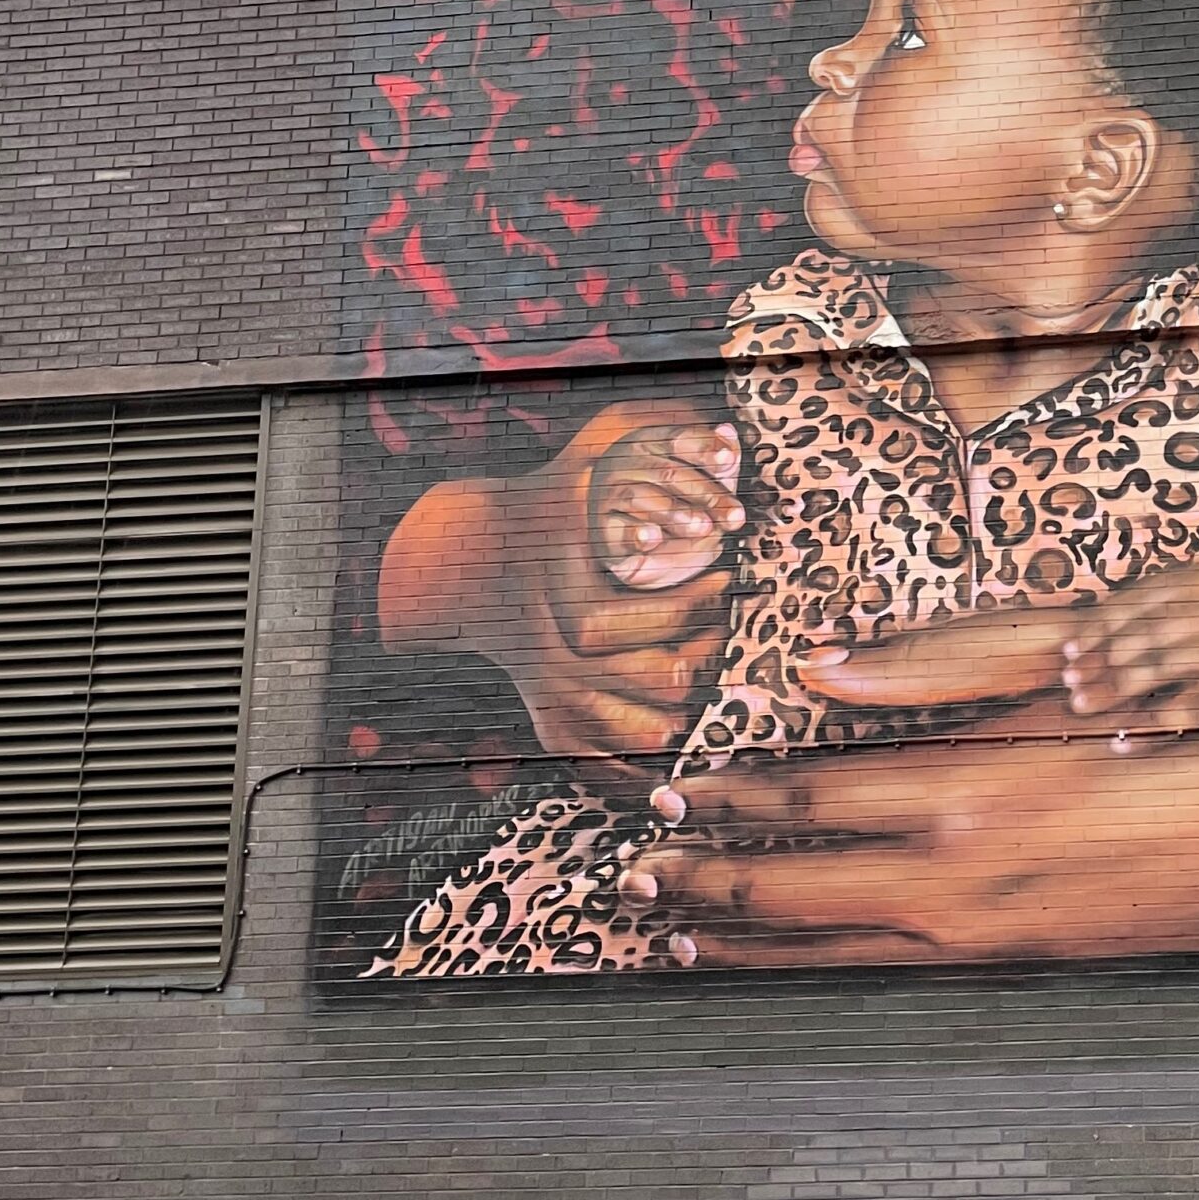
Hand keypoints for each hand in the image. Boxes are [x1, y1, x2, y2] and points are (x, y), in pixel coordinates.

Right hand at [376, 401, 736, 756]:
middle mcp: (564, 663)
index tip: (725, 576)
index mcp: (576, 608)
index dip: (705, 602)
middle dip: (706, 655)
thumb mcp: (584, 467)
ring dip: (686, 712)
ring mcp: (555, 700)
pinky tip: (670, 750)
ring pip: (644, 733)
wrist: (473, 563)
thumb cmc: (542, 511)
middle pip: (665, 681)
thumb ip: (644, 443)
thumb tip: (717, 429)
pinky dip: (638, 770)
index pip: (666, 622)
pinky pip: (602, 766)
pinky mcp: (550, 726)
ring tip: (702, 676)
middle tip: (721, 628)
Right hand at [593, 420, 743, 589]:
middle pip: (668, 472)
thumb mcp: (702, 483)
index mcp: (652, 443)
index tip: (728, 460)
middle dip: (706, 494)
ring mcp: (610, 495)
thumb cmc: (672, 506)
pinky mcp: (603, 530)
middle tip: (732, 515)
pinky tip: (653, 538)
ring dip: (676, 513)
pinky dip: (636, 534)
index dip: (705, 448)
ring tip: (703, 527)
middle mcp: (627, 463)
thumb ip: (718, 459)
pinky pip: (618, 529)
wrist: (636, 549)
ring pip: (640, 497)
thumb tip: (727, 432)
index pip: (679, 438)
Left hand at [629, 721, 1198, 969]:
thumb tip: (827, 662)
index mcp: (972, 793)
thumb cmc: (1194, 720)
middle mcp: (976, 880)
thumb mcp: (1066, 665)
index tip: (674, 797)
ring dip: (761, 947)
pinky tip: (815, 972)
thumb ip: (939, 667)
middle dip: (717, 889)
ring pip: (850, 955)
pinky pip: (915, 985)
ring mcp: (1010, 940)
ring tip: (691, 940)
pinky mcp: (1047, 970)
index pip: (814, 798)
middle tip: (644, 884)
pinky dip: (843, 978)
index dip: (735, 800)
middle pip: (808, 893)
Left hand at [1060, 552, 1198, 729]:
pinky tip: (1124, 744)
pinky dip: (1142, 732)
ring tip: (1083, 714)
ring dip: (1105, 698)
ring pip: (1137, 680)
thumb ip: (1194, 595)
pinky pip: (1173, 716)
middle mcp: (1191, 613)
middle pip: (1121, 645)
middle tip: (1068, 692)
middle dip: (1089, 670)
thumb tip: (1153, 615)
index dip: (1089, 635)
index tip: (1069, 654)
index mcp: (1190, 580)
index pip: (1118, 608)